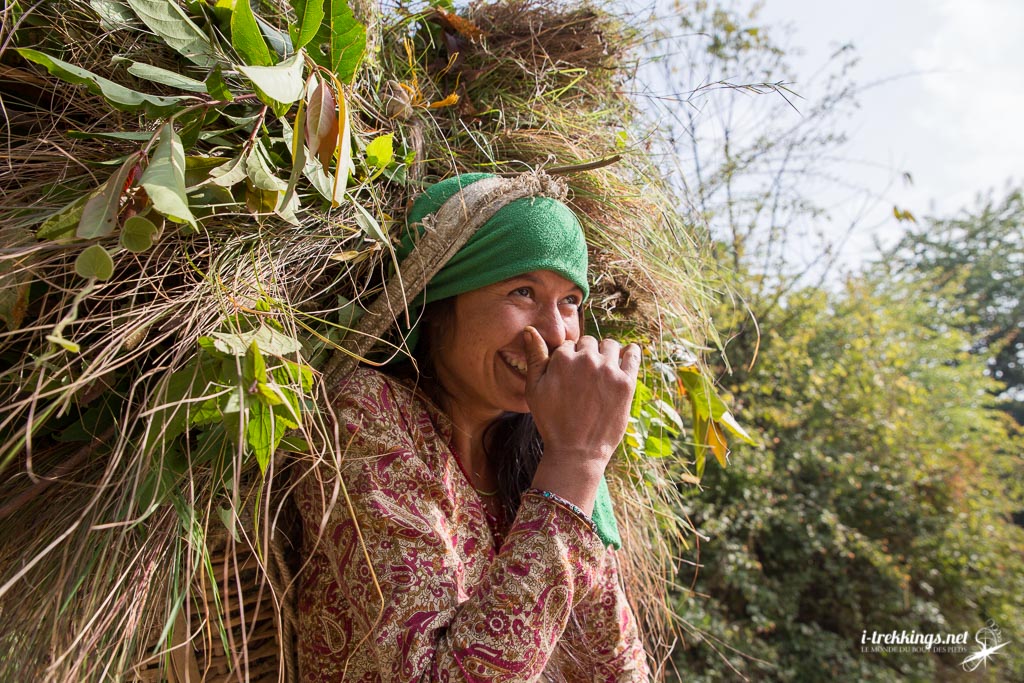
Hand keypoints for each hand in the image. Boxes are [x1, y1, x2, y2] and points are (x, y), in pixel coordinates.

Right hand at [523, 326, 640, 513]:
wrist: (577, 452)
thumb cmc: (552, 422)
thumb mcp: (534, 390)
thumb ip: (534, 357)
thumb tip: (530, 330)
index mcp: (563, 359)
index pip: (569, 345)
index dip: (569, 358)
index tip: (570, 374)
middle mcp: (587, 360)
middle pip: (589, 342)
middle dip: (587, 354)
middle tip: (587, 375)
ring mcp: (609, 370)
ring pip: (610, 345)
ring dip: (607, 353)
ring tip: (604, 370)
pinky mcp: (626, 383)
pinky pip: (633, 355)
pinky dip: (631, 352)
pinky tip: (628, 355)